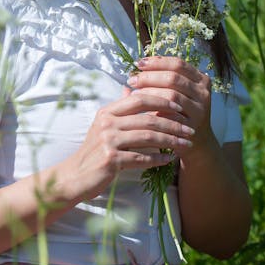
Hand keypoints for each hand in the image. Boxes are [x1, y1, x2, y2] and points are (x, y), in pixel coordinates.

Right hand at [72, 82, 195, 195]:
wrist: (75, 175)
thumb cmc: (93, 150)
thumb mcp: (103, 125)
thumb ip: (119, 108)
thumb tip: (130, 89)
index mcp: (107, 112)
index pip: (140, 99)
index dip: (162, 101)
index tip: (180, 107)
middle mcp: (107, 123)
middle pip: (148, 118)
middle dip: (173, 124)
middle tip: (189, 129)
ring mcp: (108, 141)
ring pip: (148, 137)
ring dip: (171, 141)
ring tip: (185, 145)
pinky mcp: (110, 159)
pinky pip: (141, 158)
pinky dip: (158, 158)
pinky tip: (169, 159)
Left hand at [126, 56, 213, 156]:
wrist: (197, 141)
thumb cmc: (182, 112)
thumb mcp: (178, 91)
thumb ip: (164, 78)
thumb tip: (140, 63)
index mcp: (201, 79)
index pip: (178, 64)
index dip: (157, 62)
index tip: (139, 63)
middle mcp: (203, 92)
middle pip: (174, 78)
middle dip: (150, 77)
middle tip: (132, 80)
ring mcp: (199, 109)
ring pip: (172, 95)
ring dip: (150, 93)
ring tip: (134, 94)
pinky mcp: (192, 125)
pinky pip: (170, 115)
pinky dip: (155, 110)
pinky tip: (142, 110)